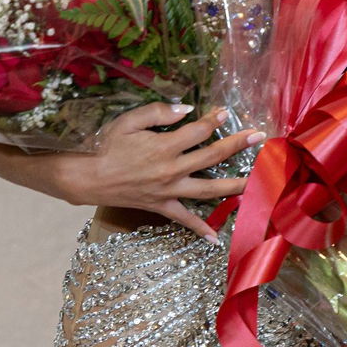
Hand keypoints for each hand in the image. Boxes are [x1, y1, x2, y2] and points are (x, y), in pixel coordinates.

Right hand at [57, 101, 260, 240]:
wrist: (88, 177)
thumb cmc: (106, 146)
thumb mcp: (128, 121)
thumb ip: (158, 112)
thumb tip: (186, 109)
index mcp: (165, 146)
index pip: (199, 130)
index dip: (214, 119)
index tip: (227, 112)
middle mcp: (172, 169)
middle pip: (212, 156)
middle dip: (238, 145)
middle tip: (259, 137)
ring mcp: (169, 191)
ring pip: (209, 189)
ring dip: (235, 185)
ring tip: (257, 183)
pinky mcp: (161, 206)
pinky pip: (184, 219)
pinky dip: (200, 229)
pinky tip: (216, 237)